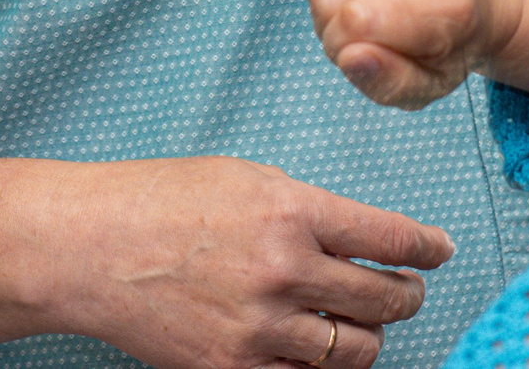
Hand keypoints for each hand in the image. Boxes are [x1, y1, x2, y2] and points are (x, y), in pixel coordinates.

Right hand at [48, 156, 453, 368]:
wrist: (89, 248)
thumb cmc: (161, 201)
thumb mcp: (247, 179)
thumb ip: (306, 210)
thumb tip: (357, 238)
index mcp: (292, 212)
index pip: (389, 238)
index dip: (426, 248)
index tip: (438, 251)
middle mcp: (284, 271)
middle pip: (384, 300)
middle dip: (407, 295)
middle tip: (408, 289)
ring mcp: (260, 328)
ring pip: (355, 351)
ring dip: (370, 337)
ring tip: (366, 323)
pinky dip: (319, 366)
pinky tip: (315, 346)